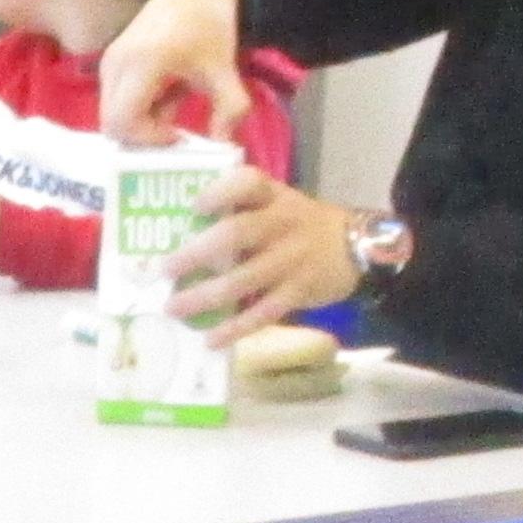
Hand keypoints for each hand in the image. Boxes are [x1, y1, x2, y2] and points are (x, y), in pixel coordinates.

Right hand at [98, 0, 245, 143]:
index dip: (147, 140)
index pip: (121, 121)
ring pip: (111, 114)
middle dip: (141, 139)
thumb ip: (230, 111)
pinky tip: (166, 100)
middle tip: (172, 138)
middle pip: (111, 123)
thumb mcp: (225, 71)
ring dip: (139, 125)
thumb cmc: (210, 27)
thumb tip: (224, 146)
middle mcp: (115, 64)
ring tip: (172, 118)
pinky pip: (115, 100)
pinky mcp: (110, 63)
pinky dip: (137, 110)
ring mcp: (109, 62)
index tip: (178, 135)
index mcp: (141, 64)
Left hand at [163, 171, 363, 333]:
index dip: (221, 192)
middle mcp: (282, 224)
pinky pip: (263, 312)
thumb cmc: (301, 224)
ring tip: (174, 307)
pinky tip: (211, 339)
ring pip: (244, 279)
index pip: (249, 183)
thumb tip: (183, 226)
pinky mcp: (298, 292)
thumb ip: (242, 208)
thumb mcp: (279, 203)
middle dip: (198, 252)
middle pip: (237, 233)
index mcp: (274, 197)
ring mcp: (291, 260)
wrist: (357, 247)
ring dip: (205, 295)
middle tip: (166, 269)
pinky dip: (236, 328)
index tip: (194, 206)